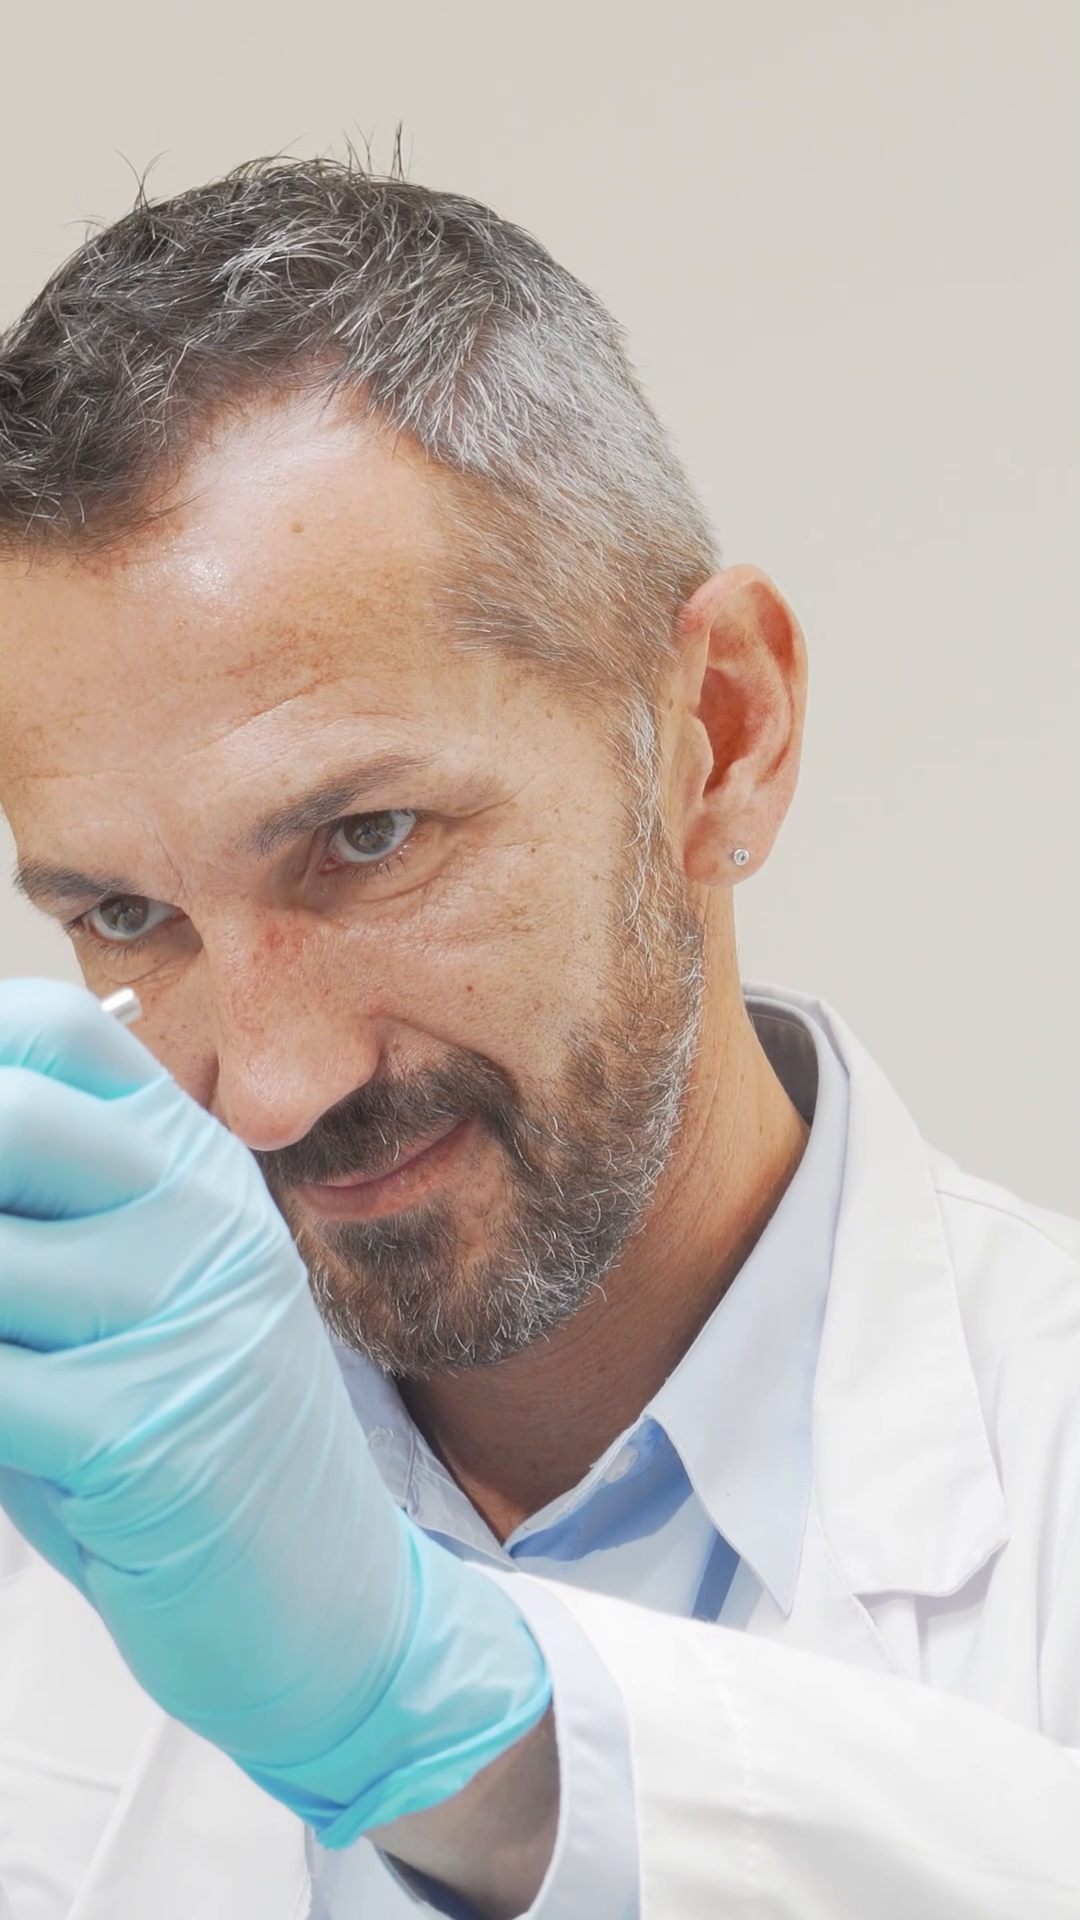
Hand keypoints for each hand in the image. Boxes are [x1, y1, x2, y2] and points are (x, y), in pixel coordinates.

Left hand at [0, 979, 548, 1844]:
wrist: (332, 1607)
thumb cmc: (182, 1448)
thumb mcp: (126, 1301)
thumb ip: (34, 1225)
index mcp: (196, 1163)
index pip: (55, 1035)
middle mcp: (204, 1212)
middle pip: (12, 1114)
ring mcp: (190, 1313)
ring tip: (7, 1368)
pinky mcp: (153, 1432)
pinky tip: (8, 1439)